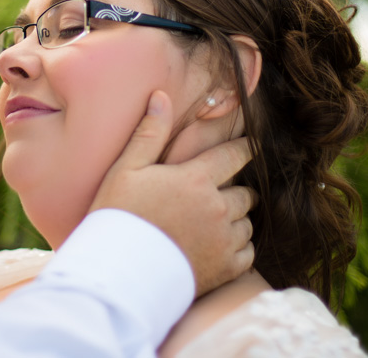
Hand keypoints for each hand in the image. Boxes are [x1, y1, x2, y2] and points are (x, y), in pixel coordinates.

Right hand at [89, 90, 256, 296]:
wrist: (119, 272)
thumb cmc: (118, 215)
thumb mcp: (126, 169)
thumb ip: (149, 132)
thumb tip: (161, 96)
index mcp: (197, 179)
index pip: (235, 156)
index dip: (244, 149)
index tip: (249, 147)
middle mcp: (218, 208)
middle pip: (246, 193)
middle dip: (237, 190)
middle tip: (220, 193)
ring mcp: (224, 240)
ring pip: (247, 223)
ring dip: (237, 220)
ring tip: (216, 222)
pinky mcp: (226, 269)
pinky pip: (248, 252)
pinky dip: (239, 248)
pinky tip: (219, 247)